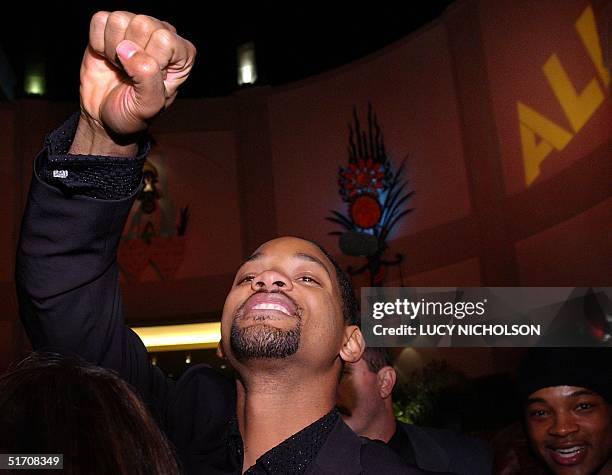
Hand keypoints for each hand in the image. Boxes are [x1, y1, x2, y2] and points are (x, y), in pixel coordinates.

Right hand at [71, 11, 195, 153]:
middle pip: (142, 24)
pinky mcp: (111, 26)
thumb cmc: (133, 114)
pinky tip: (108, 58)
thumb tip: (127, 49)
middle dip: (130, 55)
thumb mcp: (149, 106)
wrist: (104, 117)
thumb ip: (147, 78)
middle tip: (130, 74)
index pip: (165, 40)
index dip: (151, 61)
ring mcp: (137, 28)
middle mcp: (163, 35)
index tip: (146, 80)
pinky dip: (98, 44)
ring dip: (113, 50)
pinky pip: (99, 20)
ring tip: (121, 67)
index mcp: (182, 54)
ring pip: (119, 20)